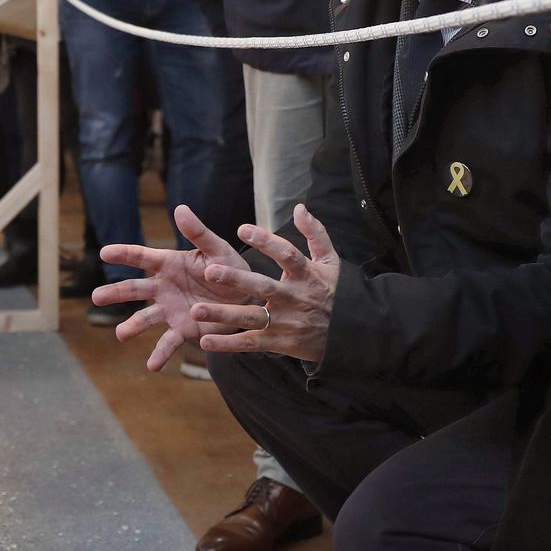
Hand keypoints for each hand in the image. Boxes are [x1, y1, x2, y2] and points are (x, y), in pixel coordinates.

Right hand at [93, 205, 253, 370]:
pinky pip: (168, 342)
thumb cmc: (230, 269)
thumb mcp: (217, 249)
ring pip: (145, 318)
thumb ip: (198, 232)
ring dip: (131, 326)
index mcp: (170, 263)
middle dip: (115, 293)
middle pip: (135, 289)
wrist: (248, 298)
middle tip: (96, 297)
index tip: (104, 253)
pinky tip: (152, 366)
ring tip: (121, 334)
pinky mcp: (183, 329)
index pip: (141, 257)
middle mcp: (164, 287)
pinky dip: (159, 354)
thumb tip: (180, 208)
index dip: (123, 254)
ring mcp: (170, 309)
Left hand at [195, 204, 339, 363]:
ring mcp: (286, 322)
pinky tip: (205, 340)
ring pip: (251, 317)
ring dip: (223, 315)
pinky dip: (229, 344)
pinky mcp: (280, 342)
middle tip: (209, 272)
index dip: (266, 241)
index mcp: (306, 275)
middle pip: (262, 287)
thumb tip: (300, 207)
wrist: (354, 334)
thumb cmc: (337, 293)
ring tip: (195, 311)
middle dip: (236, 280)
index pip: (286, 254)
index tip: (242, 229)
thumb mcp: (331, 262)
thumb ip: (315, 233)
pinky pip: (251, 343)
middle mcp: (293, 297)